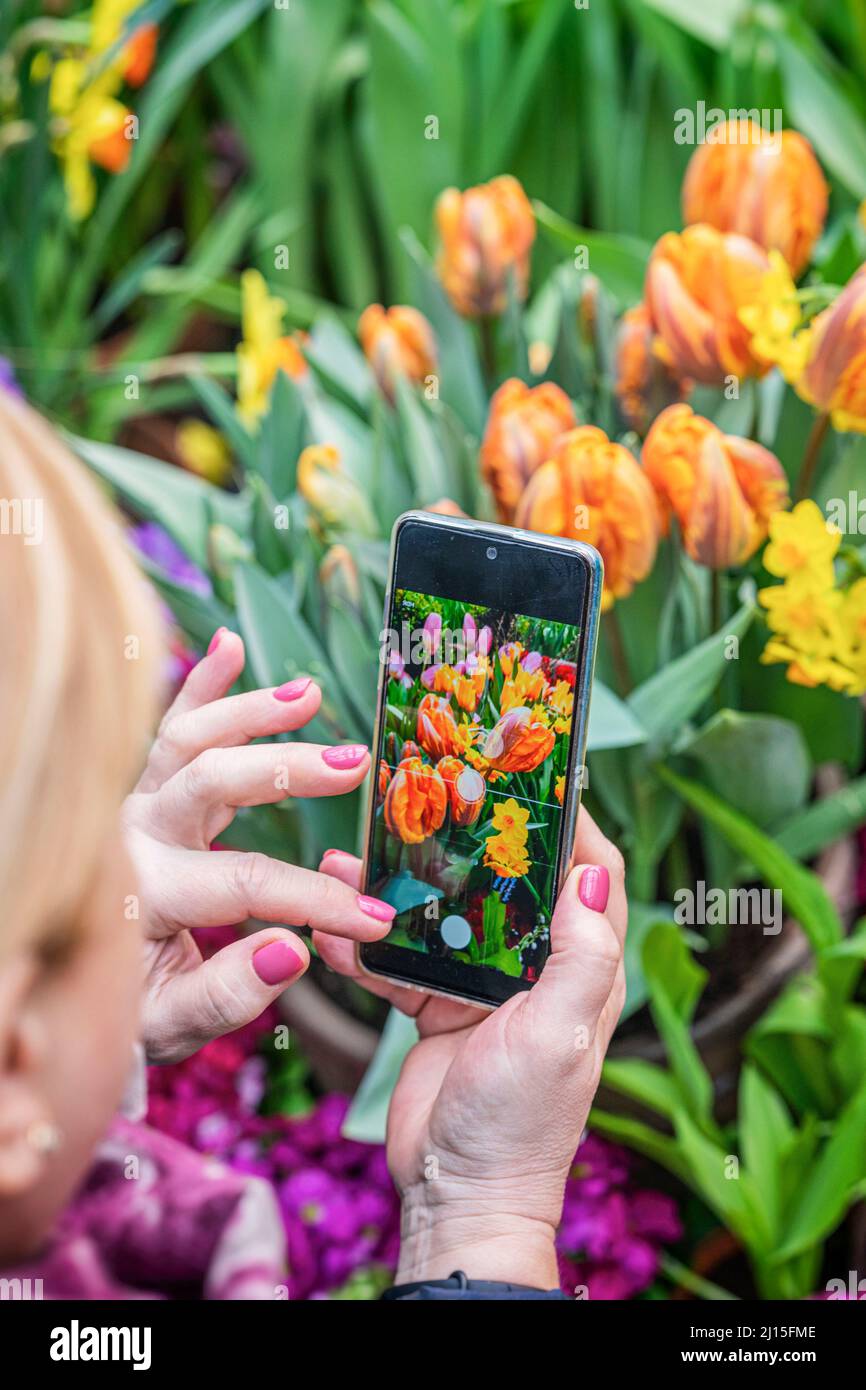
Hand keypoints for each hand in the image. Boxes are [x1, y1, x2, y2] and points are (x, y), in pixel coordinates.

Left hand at [123, 628, 394, 1064]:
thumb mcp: (170, 1024)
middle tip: (355, 763)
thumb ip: (228, 992)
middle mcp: (133, 837)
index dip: (320, 900)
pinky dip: (199, 685)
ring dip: (250, 711)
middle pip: (212, 782)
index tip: (380, 916)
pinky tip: (231, 645)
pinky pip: (168, 729)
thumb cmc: (129, 1010)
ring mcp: (135, 806)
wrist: (77, 987)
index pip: (248, 884)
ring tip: (310, 695)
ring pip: (187, 739)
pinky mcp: (143, 792)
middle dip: (289, 770)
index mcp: (143, 896)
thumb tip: (294, 949)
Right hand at [314, 809, 625, 1288]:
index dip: (571, 824)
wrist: (459, 1197)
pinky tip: (326, 922)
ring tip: (348, 856)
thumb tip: (589, 873)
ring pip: (438, 916)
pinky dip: (361, 943)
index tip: (535, 776)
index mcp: (578, 969)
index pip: (588, 876)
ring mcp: (479, 988)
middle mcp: (533, 969)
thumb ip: (581, 956)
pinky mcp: (432, 1009)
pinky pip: (394, 961)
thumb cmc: (522, 1123)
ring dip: (396, 887)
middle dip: (463, 839)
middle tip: (426, 794)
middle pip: (503, 882)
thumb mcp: (560, 1035)